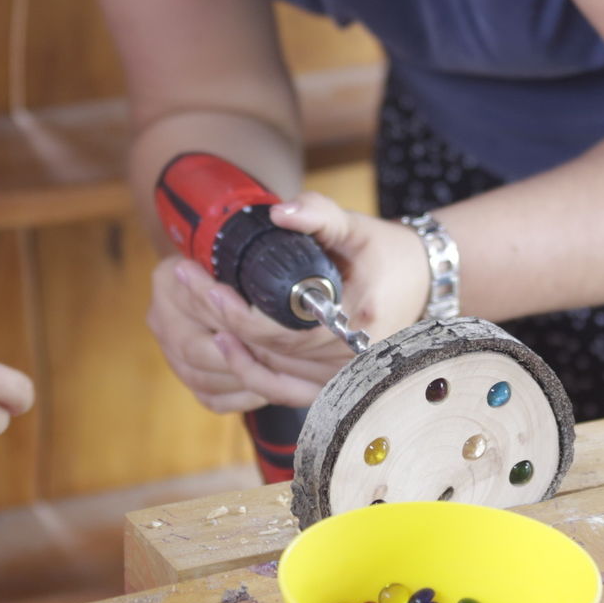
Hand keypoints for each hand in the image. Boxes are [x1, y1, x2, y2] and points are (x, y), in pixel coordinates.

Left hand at [145, 192, 429, 413]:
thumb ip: (320, 215)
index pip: (281, 328)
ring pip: (268, 372)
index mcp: (358, 319)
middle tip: (182, 279)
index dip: (236, 311)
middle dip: (218, 316)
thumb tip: (278, 213)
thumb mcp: (358, 227)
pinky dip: (249, 371)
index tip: (203, 283)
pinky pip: (280, 389)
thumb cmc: (387, 254)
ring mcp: (340, 379)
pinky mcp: (331, 388)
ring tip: (191, 305)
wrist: (421, 284)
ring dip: (225, 343)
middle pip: (266, 350)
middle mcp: (350, 358)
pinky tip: (223, 344)